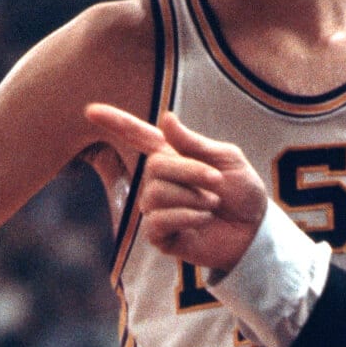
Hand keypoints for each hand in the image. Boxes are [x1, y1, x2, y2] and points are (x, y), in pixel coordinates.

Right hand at [85, 105, 267, 270]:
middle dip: (192, 172)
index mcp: (174, 156)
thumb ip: (194, 143)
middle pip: (155, 167)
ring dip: (193, 198)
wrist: (255, 230)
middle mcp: (159, 181)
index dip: (116, 122)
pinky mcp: (161, 236)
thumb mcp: (226, 160)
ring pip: (156, 194)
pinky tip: (203, 219)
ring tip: (212, 205)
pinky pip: (158, 221)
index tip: (90, 110)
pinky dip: (187, 217)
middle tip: (217, 183)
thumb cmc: (242, 192)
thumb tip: (166, 118)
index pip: (139, 136)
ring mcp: (158, 209)